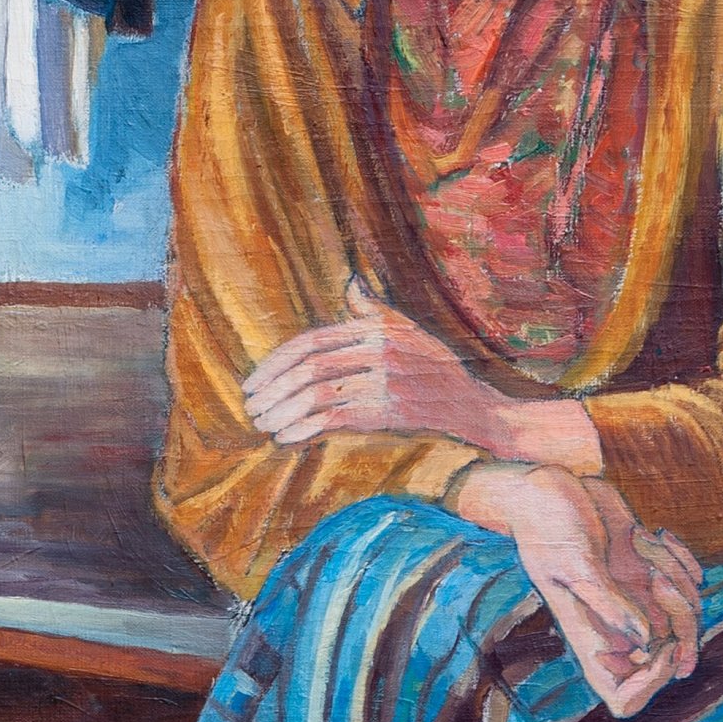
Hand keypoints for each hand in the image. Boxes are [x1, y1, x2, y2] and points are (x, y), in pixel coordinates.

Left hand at [243, 276, 491, 443]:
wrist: (471, 404)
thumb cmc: (435, 365)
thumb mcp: (408, 329)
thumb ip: (373, 308)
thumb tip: (351, 281)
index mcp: (375, 328)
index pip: (313, 341)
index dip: (277, 361)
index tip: (254, 381)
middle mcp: (378, 350)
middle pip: (310, 368)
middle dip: (274, 388)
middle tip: (251, 406)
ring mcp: (384, 380)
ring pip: (318, 394)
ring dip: (283, 412)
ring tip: (264, 424)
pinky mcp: (389, 411)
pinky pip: (336, 418)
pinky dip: (306, 430)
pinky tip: (287, 439)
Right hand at [454, 464, 701, 717]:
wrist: (547, 486)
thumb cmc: (546, 523)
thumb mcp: (573, 560)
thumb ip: (606, 601)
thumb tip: (646, 639)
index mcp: (590, 638)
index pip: (624, 698)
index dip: (650, 682)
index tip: (662, 646)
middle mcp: (617, 626)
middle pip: (673, 653)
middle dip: (678, 615)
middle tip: (657, 578)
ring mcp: (635, 599)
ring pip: (686, 611)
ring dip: (673, 571)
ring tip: (639, 536)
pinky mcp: (647, 571)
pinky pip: (688, 579)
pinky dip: (680, 557)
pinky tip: (653, 533)